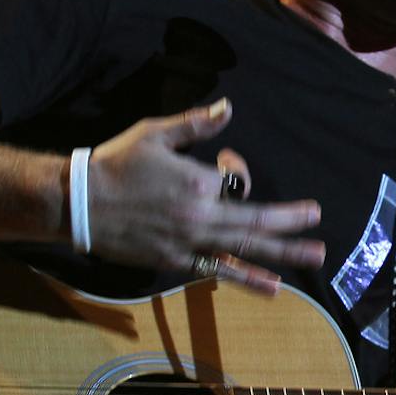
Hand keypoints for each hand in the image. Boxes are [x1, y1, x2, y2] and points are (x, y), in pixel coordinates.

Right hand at [85, 98, 324, 292]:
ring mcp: (190, 242)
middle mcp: (200, 216)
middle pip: (255, 218)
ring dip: (283, 253)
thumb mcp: (155, 134)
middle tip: (317, 220)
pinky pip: (219, 270)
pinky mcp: (176, 261)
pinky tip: (272, 287)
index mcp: (197, 181)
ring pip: (245, 248)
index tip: (224, 158)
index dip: (236, 168)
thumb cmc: (115, 164)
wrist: (78, 204)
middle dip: (290, 220)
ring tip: (313, 257)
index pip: (237, 178)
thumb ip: (196, 123)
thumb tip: (228, 107)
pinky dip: (247, 278)